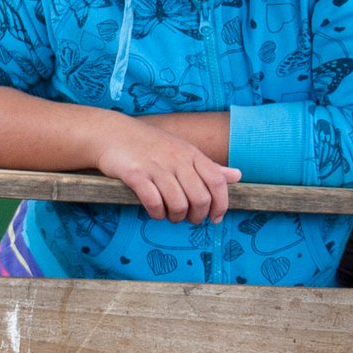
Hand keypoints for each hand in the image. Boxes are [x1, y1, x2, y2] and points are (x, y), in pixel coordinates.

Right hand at [92, 111, 239, 223]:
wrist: (114, 134)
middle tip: (189, 218)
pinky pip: (153, 202)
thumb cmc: (152, 146)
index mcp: (192, 154)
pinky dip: (157, 213)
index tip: (215, 218)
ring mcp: (156, 167)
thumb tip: (238, 176)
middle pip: (200, 198)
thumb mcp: (185, 151)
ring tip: (170, 215)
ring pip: (178, 203)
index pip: (217, 182)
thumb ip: (210, 167)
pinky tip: (155, 212)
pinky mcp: (136, 174)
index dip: (221, 204)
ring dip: (176, 217)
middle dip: (197, 215)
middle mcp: (177, 160)